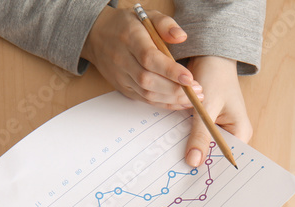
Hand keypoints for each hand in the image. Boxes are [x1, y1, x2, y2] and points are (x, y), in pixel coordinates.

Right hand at [81, 7, 202, 109]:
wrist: (97, 35)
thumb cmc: (127, 26)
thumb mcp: (147, 15)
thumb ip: (165, 24)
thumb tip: (181, 36)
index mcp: (129, 38)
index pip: (149, 58)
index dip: (169, 70)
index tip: (189, 77)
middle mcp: (122, 59)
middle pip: (148, 80)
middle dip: (175, 89)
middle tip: (198, 90)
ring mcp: (121, 76)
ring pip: (147, 93)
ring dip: (172, 99)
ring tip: (193, 98)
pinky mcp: (123, 88)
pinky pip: (145, 100)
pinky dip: (164, 103)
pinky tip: (180, 102)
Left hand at [182, 56, 251, 166]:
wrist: (209, 54)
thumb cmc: (215, 74)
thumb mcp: (206, 105)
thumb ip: (200, 134)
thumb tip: (193, 162)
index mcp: (240, 133)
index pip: (227, 159)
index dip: (210, 168)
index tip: (193, 179)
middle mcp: (232, 134)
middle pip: (214, 155)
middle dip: (198, 161)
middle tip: (179, 174)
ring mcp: (218, 130)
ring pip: (203, 146)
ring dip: (189, 149)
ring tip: (173, 162)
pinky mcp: (206, 124)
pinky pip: (195, 136)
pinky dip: (185, 138)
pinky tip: (172, 144)